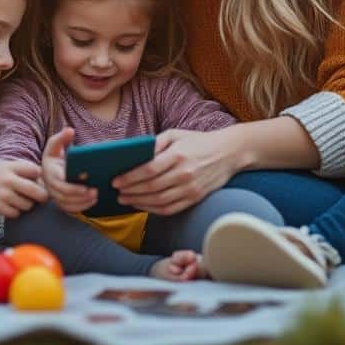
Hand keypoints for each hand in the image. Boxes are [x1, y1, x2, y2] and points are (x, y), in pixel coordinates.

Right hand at [0, 160, 47, 217]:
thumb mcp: (5, 165)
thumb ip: (23, 170)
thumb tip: (44, 183)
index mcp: (11, 166)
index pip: (36, 171)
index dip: (39, 177)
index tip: (35, 181)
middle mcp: (8, 180)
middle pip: (37, 191)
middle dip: (42, 196)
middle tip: (41, 197)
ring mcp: (3, 195)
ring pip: (28, 205)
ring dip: (27, 205)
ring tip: (20, 200)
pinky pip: (16, 213)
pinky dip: (16, 212)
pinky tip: (10, 206)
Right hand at [40, 128, 98, 213]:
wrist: (49, 168)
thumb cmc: (54, 155)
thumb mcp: (55, 144)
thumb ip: (61, 137)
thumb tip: (69, 130)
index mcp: (50, 174)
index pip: (60, 185)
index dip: (74, 188)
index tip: (87, 187)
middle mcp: (50, 188)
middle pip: (65, 197)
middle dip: (81, 196)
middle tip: (96, 191)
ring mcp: (55, 196)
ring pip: (68, 205)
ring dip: (83, 203)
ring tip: (96, 196)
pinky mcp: (61, 202)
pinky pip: (70, 209)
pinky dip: (81, 207)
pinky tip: (93, 201)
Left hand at [113, 129, 240, 215]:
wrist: (228, 152)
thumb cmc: (198, 141)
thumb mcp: (176, 134)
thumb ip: (155, 143)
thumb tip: (134, 155)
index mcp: (178, 155)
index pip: (149, 170)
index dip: (130, 178)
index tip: (116, 181)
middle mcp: (184, 173)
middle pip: (151, 187)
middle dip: (131, 191)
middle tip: (117, 192)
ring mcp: (191, 188)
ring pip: (159, 201)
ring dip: (139, 202)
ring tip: (125, 200)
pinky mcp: (195, 198)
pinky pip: (171, 209)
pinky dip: (154, 210)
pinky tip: (143, 205)